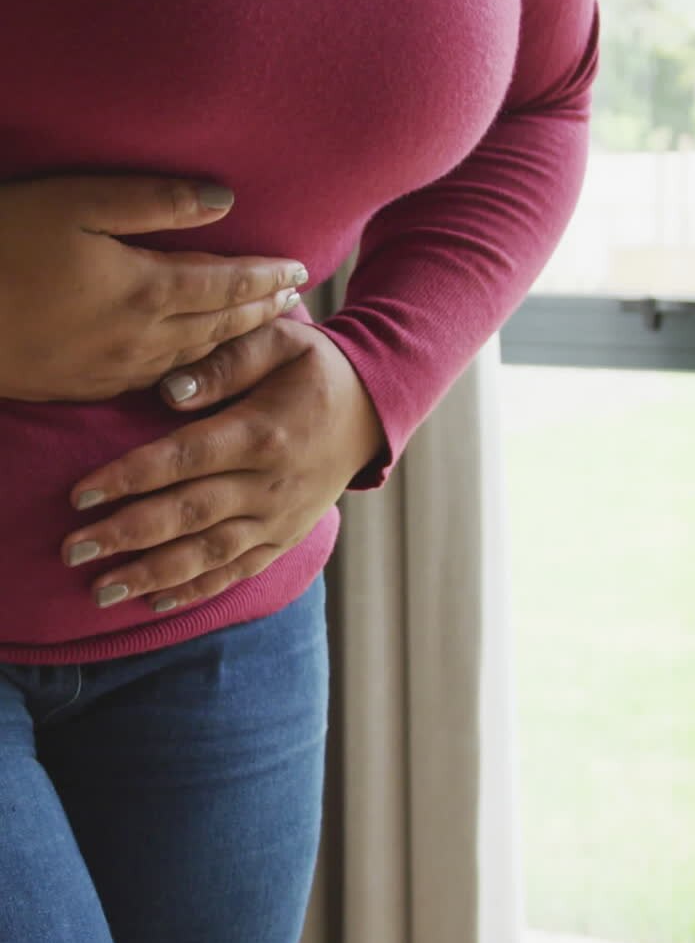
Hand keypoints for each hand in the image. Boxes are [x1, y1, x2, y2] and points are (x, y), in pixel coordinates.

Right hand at [0, 174, 306, 400]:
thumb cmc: (4, 243)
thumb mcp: (77, 204)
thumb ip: (155, 201)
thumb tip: (223, 199)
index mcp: (147, 288)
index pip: (228, 283)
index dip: (266, 276)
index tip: (299, 269)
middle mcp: (142, 336)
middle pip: (221, 324)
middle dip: (261, 309)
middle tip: (293, 300)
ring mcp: (115, 368)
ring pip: (195, 357)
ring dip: (234, 341)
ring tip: (260, 326)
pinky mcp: (87, 386)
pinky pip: (160, 379)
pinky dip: (194, 368)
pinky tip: (198, 362)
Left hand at [60, 320, 385, 611]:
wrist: (373, 409)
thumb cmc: (315, 367)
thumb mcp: (281, 340)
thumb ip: (226, 361)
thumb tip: (168, 393)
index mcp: (263, 431)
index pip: (185, 457)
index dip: (131, 477)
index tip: (80, 494)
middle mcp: (271, 483)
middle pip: (188, 513)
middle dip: (126, 534)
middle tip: (72, 549)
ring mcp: (279, 517)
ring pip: (208, 552)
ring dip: (152, 573)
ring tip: (101, 591)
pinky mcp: (283, 538)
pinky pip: (237, 571)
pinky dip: (196, 589)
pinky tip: (154, 601)